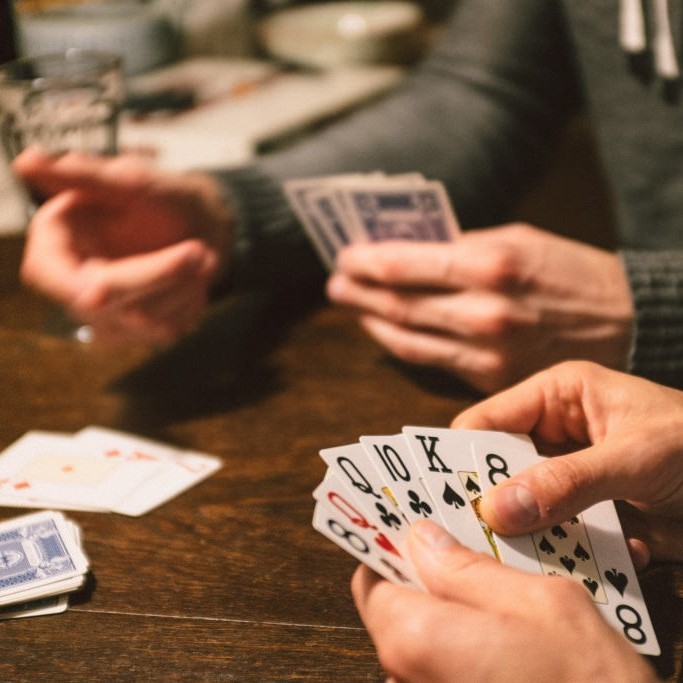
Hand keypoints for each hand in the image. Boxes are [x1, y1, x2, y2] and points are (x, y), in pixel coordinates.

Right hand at [15, 149, 231, 343]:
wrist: (203, 228)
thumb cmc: (165, 197)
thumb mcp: (133, 182)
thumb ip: (85, 177)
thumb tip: (27, 161)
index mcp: (55, 239)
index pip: (48, 274)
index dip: (80, 284)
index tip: (106, 291)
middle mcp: (69, 281)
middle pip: (104, 301)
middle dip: (160, 274)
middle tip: (202, 252)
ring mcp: (100, 313)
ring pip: (140, 321)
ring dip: (182, 287)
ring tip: (201, 255)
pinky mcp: (132, 331)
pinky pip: (162, 329)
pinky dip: (188, 304)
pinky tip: (194, 279)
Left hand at [327, 224, 632, 392]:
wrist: (625, 324)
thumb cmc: (571, 272)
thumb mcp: (520, 239)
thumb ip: (463, 246)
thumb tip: (411, 252)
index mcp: (490, 267)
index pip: (405, 265)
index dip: (366, 260)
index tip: (344, 255)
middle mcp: (483, 313)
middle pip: (399, 303)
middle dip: (359, 291)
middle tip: (337, 282)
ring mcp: (485, 351)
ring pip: (407, 337)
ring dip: (371, 319)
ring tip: (352, 304)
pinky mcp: (488, 376)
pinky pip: (430, 360)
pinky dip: (400, 344)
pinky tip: (385, 329)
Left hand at [352, 520, 654, 682]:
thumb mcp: (540, 601)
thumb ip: (469, 568)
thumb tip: (423, 539)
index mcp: (417, 638)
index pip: (371, 578)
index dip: (389, 547)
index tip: (406, 524)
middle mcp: (406, 675)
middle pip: (393, 605)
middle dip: (419, 571)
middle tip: (454, 543)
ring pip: (418, 634)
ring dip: (442, 603)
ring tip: (483, 580)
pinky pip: (438, 661)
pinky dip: (457, 635)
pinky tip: (495, 622)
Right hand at [451, 360, 682, 567]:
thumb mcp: (636, 456)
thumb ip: (567, 481)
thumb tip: (497, 510)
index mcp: (558, 396)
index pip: (487, 423)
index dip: (462, 456)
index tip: (444, 499)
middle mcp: (556, 434)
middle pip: (501, 470)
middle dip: (497, 504)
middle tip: (485, 539)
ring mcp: (574, 477)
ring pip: (529, 510)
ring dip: (542, 536)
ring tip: (557, 554)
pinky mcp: (594, 513)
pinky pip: (564, 535)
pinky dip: (583, 552)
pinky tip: (627, 551)